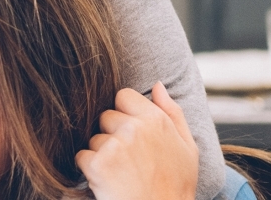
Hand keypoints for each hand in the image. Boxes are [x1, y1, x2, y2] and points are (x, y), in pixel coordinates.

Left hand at [75, 82, 198, 199]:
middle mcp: (135, 128)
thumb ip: (172, 112)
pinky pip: (83, 157)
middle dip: (112, 134)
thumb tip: (157, 85)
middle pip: (105, 116)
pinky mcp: (98, 165)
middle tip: (129, 159)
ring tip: (122, 173)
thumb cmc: (176, 185)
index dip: (125, 113)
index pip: (123, 96)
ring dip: (102, 154)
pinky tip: (110, 181)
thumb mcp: (187, 147)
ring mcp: (115, 146)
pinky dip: (91, 170)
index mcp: (156, 120)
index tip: (133, 133)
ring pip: (94, 138)